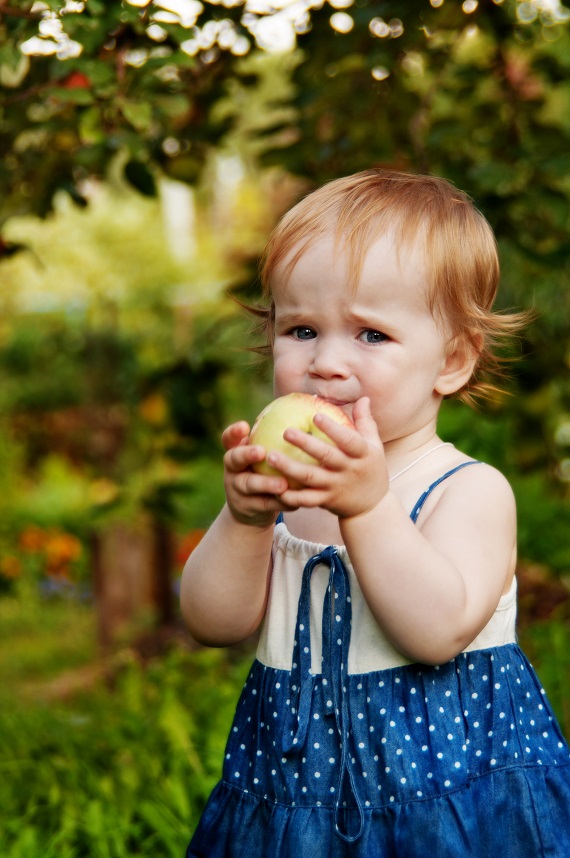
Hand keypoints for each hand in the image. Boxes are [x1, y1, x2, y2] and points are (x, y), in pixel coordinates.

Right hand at [222, 420, 291, 526]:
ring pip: (249, 485)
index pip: (228, 439)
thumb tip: (306, 414)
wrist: (251, 508)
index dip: (233, 433)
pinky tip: (295, 501)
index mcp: (236, 452)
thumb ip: (273, 440)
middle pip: (233, 459)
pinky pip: (264, 504)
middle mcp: (233, 469)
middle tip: (261, 451)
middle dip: (246, 454)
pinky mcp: (246, 507)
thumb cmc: (263, 471)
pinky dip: (280, 502)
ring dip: (266, 483)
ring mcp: (236, 489)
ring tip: (282, 484)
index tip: (244, 426)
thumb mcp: (262, 456)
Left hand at [265, 397, 388, 518]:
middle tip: (285, 431)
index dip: (333, 429)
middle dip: (305, 444)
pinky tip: (275, 488)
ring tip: (271, 457)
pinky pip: (307, 500)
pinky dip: (292, 496)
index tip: (315, 415)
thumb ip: (365, 422)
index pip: (348, 440)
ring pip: (310, 478)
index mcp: (362, 454)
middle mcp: (349, 470)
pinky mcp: (326, 501)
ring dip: (290, 468)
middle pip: (326, 456)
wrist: (373, 508)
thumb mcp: (374, 446)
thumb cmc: (371, 469)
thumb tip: (363, 398)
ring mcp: (336, 487)